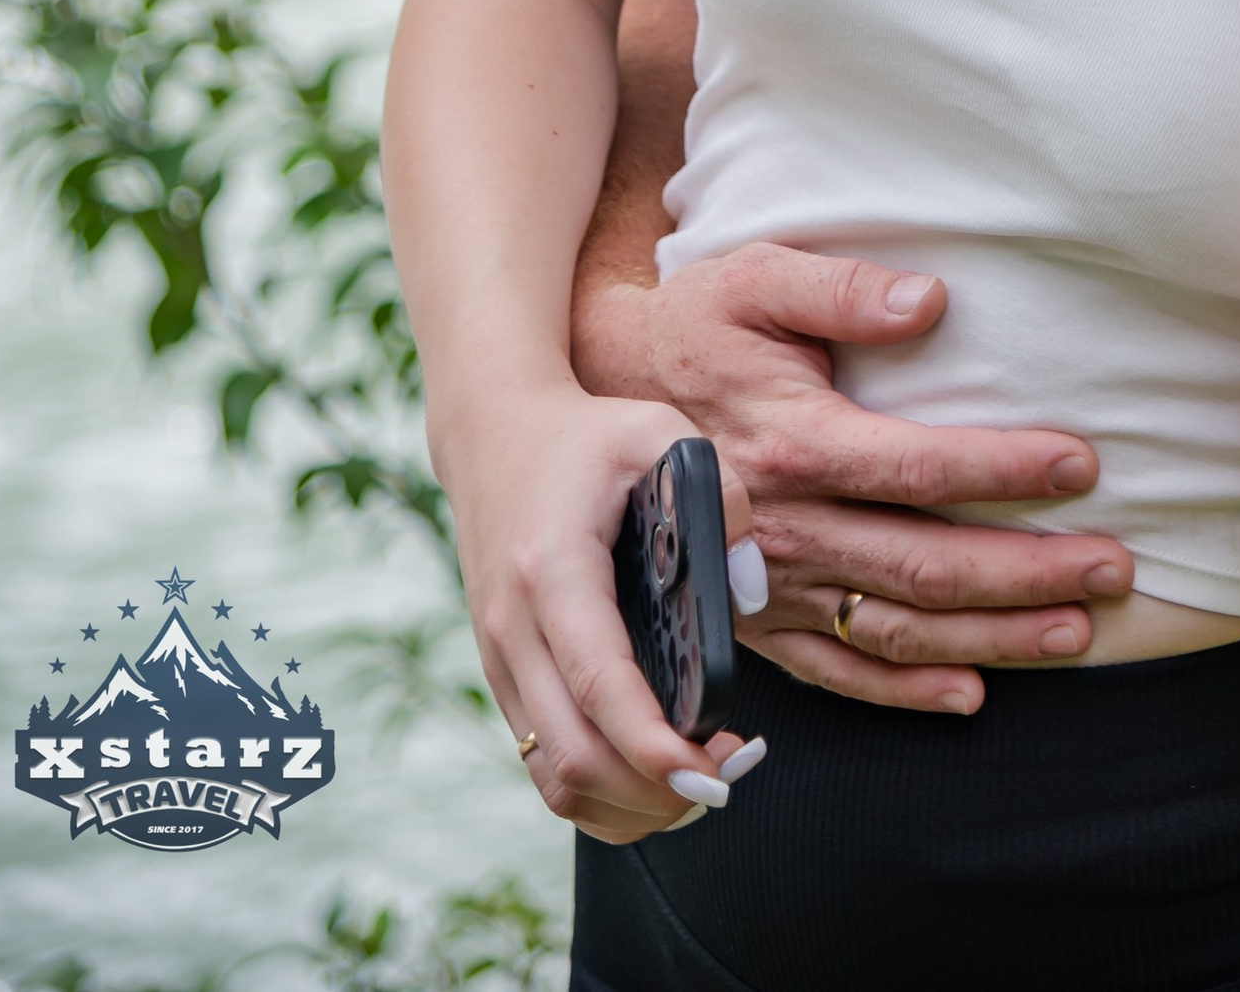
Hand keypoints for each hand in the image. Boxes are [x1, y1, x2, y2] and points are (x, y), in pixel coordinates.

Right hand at [447, 385, 768, 847]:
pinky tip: (657, 773)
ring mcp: (500, 662)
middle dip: (653, 793)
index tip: (712, 776)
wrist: (492, 435)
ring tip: (700, 785)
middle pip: (574, 756)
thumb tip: (748, 595)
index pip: (597, 683)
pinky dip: (602, 792)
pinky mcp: (504, 678)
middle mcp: (513, 629)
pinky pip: (545, 765)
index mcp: (552, 570)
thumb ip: (719, 500)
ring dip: (628, 806)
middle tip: (727, 780)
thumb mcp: (661, 434)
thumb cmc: (587, 436)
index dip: (651, 746)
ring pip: (554, 779)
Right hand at [574, 240, 1132, 714]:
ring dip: (992, 636)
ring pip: (895, 626)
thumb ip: (841, 289)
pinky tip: (970, 694)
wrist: (599, 394)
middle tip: (1117, 568)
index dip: (1003, 469)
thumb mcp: (754, 278)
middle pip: (922, 563)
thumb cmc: (694, 323)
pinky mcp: (755, 618)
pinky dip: (904, 690)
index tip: (1081, 466)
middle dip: (1028, 572)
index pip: (916, 467)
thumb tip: (929, 302)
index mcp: (792, 442)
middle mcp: (784, 527)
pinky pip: (836, 671)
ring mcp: (768, 584)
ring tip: (1078, 632)